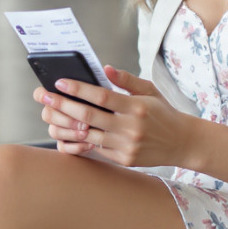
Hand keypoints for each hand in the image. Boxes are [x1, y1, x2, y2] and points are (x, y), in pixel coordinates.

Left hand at [33, 66, 193, 166]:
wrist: (182, 143)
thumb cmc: (163, 112)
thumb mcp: (150, 90)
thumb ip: (126, 80)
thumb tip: (105, 68)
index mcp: (137, 107)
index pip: (102, 96)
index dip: (78, 89)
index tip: (60, 82)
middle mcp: (131, 127)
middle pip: (89, 116)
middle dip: (63, 105)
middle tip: (45, 97)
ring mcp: (127, 146)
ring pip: (89, 135)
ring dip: (67, 125)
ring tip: (50, 114)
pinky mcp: (125, 160)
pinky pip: (97, 149)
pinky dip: (82, 140)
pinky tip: (68, 130)